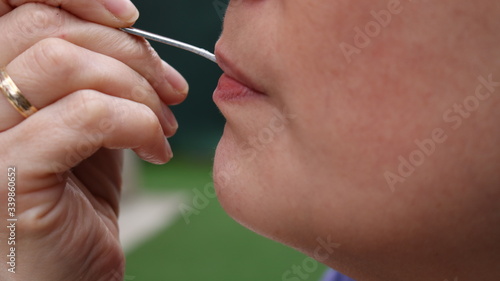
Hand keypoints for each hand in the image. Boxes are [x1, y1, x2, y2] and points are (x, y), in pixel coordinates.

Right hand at [0, 3, 187, 279]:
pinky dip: (138, 125)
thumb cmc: (76, 203)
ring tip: (163, 126)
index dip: (75, 0)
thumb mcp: (83, 127)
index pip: (16, 4)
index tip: (130, 19)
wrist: (65, 277)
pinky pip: (87, 116)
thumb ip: (91, 75)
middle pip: (46, 28)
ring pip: (66, 64)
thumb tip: (129, 32)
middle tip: (170, 89)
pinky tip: (156, 151)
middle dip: (129, 51)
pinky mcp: (7, 176)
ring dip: (138, 90)